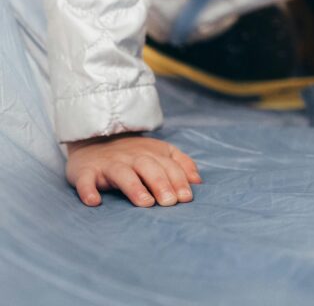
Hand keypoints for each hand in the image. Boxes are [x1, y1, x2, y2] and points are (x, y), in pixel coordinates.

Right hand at [66, 133, 201, 207]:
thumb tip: (198, 181)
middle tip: (169, 202)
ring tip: (145, 203)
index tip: (186, 198)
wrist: (93, 140)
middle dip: (160, 183)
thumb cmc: (133, 154)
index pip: (168, 166)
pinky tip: (94, 202)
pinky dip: (88, 190)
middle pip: (148, 167)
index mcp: (151, 154)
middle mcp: (131, 158)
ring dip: (134, 187)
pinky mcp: (86, 171)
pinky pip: (86, 180)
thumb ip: (180, 164)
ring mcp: (109, 164)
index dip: (178, 181)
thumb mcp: (159, 153)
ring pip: (122, 173)